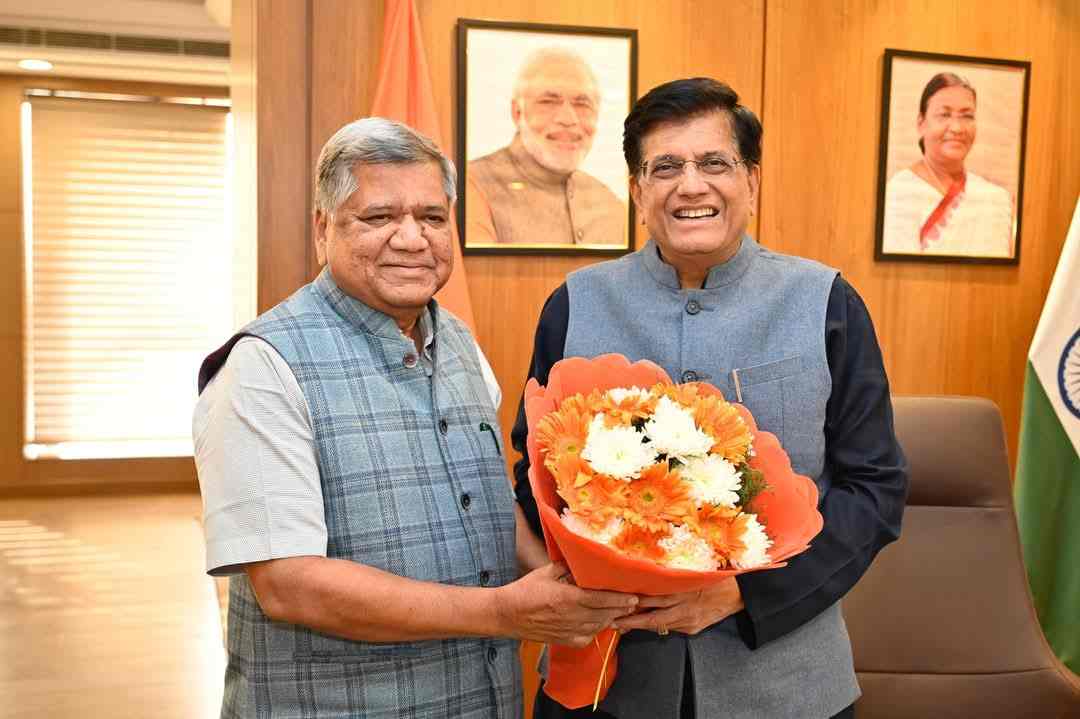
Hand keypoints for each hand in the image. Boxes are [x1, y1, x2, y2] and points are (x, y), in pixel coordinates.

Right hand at [494, 562, 638, 646]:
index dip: (619, 599)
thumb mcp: (547, 572)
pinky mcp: (566, 640)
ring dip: (612, 619)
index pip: (601, 599)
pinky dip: (598, 629)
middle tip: (634, 602)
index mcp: (568, 598)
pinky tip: (603, 622)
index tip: (633, 596)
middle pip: (604, 614)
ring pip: (599, 626)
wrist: (507, 614)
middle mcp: (571, 617)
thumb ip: (569, 568)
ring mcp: (569, 631)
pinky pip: (589, 637)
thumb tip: (586, 561)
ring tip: (622, 611)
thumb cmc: (526, 590)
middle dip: (621, 609)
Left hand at [612, 578, 743, 635]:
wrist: (737, 594)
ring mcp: (689, 622)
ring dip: (641, 625)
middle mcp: (686, 609)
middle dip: (632, 620)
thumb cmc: (714, 577)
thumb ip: (673, 575)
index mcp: (685, 592)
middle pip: (654, 616)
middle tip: (613, 621)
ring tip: (622, 624)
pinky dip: (657, 625)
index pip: (656, 599)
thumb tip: (650, 571)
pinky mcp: (693, 629)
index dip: (637, 601)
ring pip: (660, 625)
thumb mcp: (693, 572)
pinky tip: (644, 624)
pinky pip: (671, 627)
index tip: (621, 599)